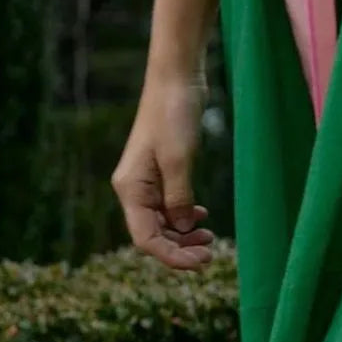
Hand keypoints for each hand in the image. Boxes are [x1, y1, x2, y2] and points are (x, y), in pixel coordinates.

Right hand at [111, 72, 214, 270]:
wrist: (176, 78)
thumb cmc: (174, 115)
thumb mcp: (179, 160)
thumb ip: (179, 198)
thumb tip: (181, 230)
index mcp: (130, 189)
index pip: (145, 238)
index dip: (172, 256)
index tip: (201, 262)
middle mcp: (134, 188)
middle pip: (152, 234)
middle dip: (180, 247)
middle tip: (211, 253)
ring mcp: (147, 180)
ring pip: (162, 221)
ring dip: (183, 233)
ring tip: (210, 237)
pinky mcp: (161, 170)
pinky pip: (168, 204)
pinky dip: (184, 214)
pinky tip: (201, 216)